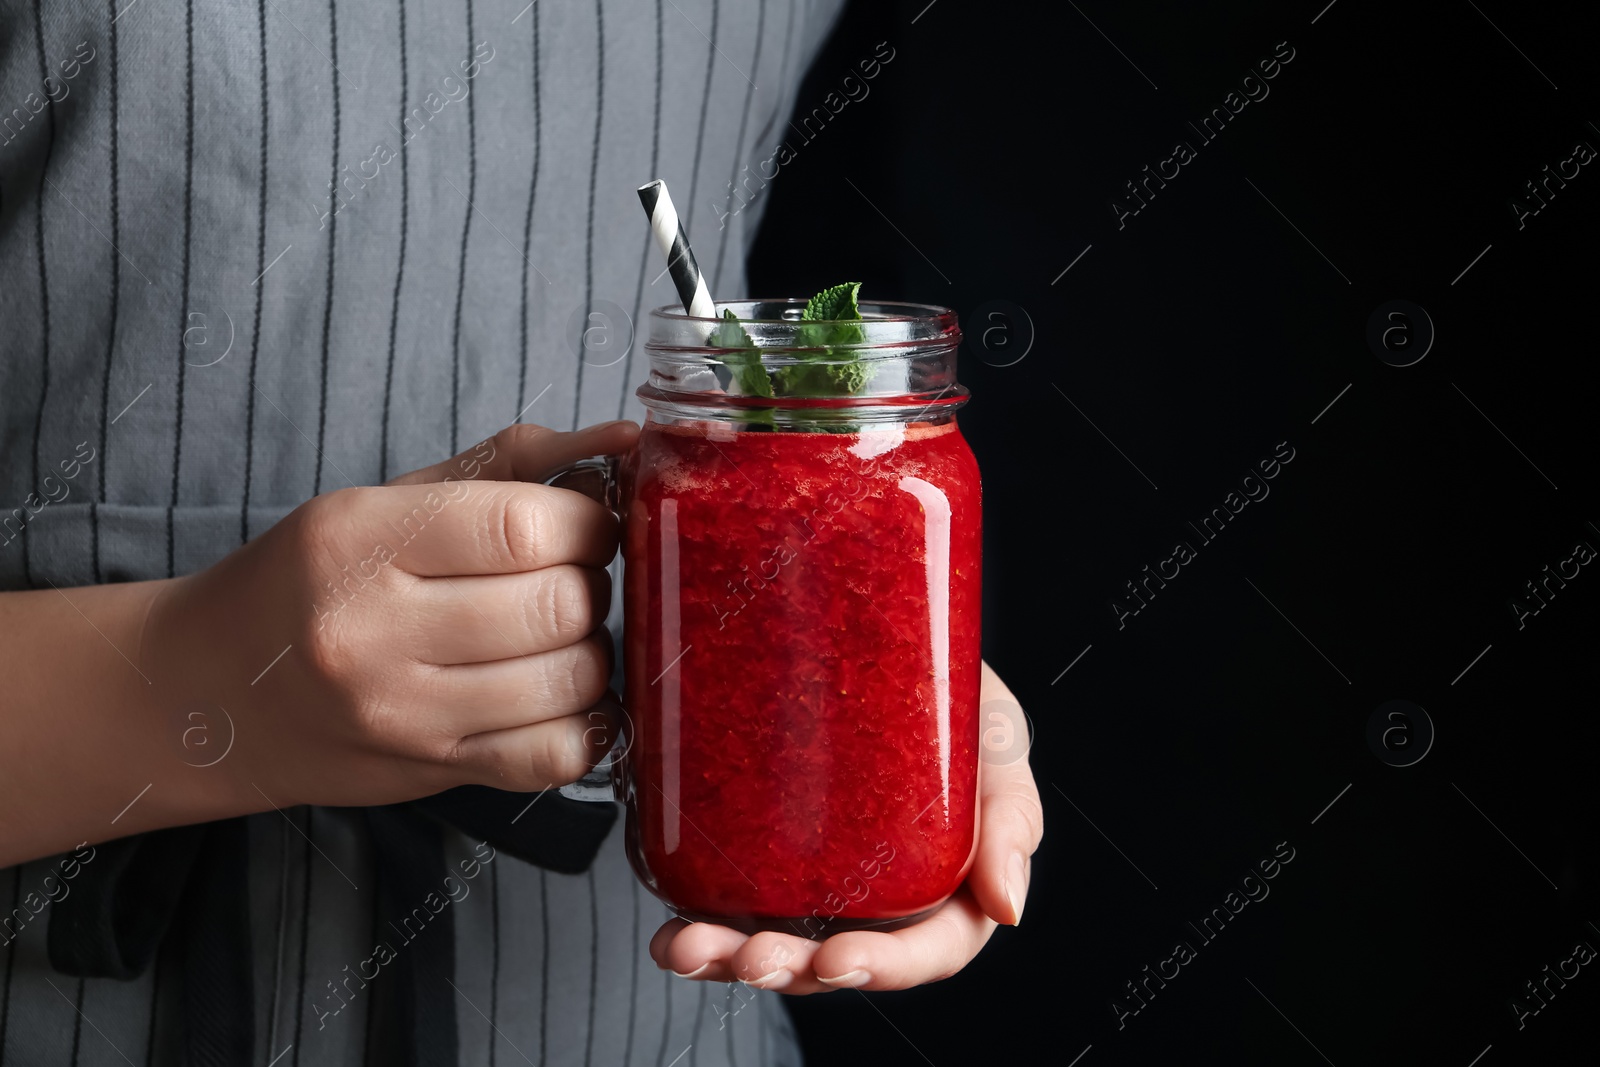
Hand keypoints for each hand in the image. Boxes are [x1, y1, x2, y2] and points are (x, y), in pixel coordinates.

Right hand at [141, 421, 638, 810]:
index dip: (588, 521)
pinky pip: (558, 757)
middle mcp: (373, 632)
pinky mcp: (433, 773)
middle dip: (592, 582)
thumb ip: (512, 463)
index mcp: (358, 540)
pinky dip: (587, 722)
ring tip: (559, 633)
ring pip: (571, 681)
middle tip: (571, 575)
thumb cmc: (317, 578)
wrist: (215, 691)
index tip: (585, 523)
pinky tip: (562, 694)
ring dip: (593, 650)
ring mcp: (404, 715)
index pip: (525, 527)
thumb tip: (625, 441)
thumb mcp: (393, 497)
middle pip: (559, 605)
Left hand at [648, 661, 1041, 992]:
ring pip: (775, 945)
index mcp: (948, 884)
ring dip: (730, 959)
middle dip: (790, 970)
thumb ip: (1010, 812)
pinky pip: (725, 904)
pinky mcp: (756, 855)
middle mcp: (876, 896)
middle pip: (837, 959)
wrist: (877, 626)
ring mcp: (812, 882)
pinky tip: (671, 932)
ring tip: (694, 947)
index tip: (838, 956)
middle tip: (754, 958)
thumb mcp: (996, 735)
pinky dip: (695, 930)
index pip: (931, 948)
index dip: (887, 966)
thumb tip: (1007, 908)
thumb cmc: (952, 692)